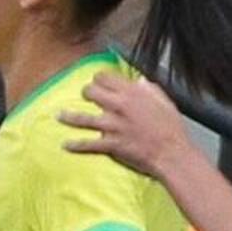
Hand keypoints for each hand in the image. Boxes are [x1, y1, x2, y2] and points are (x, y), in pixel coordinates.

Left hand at [65, 69, 198, 184]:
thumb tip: (139, 82)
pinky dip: (75, 145)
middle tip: (86, 96)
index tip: (98, 81)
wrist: (172, 153)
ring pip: (82, 118)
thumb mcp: (164, 101)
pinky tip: (65, 145)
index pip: (105, 77)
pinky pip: (87, 144)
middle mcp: (119, 106)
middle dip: (86, 92)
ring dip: (68, 116)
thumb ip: (149, 89)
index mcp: (132, 93)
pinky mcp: (111, 144)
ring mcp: (113, 126)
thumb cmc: (171, 129)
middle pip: (91, 92)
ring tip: (59, 116)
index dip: (99, 78)